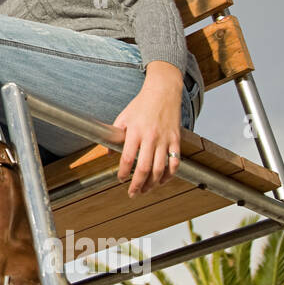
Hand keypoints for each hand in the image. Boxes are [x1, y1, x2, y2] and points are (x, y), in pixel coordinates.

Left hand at [111, 75, 182, 196]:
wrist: (163, 91)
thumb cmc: (141, 104)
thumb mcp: (123, 117)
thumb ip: (114, 136)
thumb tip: (107, 154)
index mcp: (135, 131)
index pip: (127, 159)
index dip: (123, 173)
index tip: (120, 179)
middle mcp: (150, 137)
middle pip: (144, 168)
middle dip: (137, 184)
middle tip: (132, 193)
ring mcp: (165, 139)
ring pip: (160, 169)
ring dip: (152, 184)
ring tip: (145, 190)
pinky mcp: (176, 140)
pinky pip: (175, 162)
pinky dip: (169, 175)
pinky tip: (162, 180)